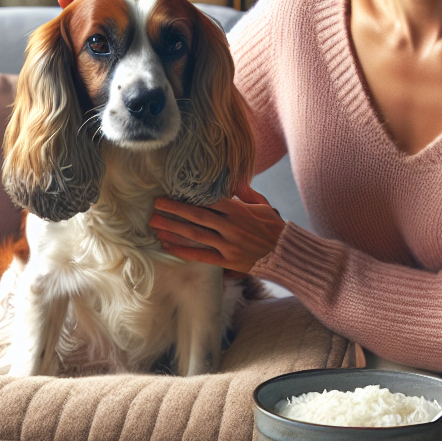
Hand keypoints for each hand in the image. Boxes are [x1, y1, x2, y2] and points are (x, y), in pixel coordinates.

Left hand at [149, 185, 285, 273]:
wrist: (286, 254)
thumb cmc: (274, 228)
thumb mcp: (264, 206)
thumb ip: (247, 193)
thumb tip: (234, 180)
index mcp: (240, 210)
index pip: (210, 200)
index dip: (190, 195)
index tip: (174, 190)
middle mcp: (232, 227)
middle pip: (197, 215)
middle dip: (174, 208)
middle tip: (155, 203)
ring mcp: (229, 245)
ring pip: (195, 234)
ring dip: (173, 228)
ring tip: (155, 224)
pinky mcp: (228, 260)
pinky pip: (201, 255)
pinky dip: (183, 250)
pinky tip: (167, 245)